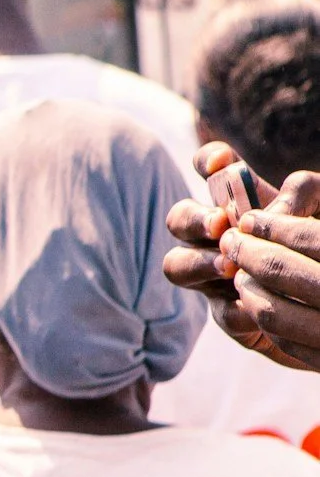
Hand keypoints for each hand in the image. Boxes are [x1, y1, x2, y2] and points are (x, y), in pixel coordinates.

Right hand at [165, 143, 319, 371]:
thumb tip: (270, 214)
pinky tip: (263, 305)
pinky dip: (240, 308)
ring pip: (176, 265)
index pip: (209, 168)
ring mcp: (214, 275)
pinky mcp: (229, 314)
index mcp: (240, 199)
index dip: (207, 162)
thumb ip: (300, 195)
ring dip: (199, 263)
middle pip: (178, 218)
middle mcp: (215, 235)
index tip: (220, 163)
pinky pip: (222, 311)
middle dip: (194, 220)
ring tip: (231, 268)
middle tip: (219, 226)